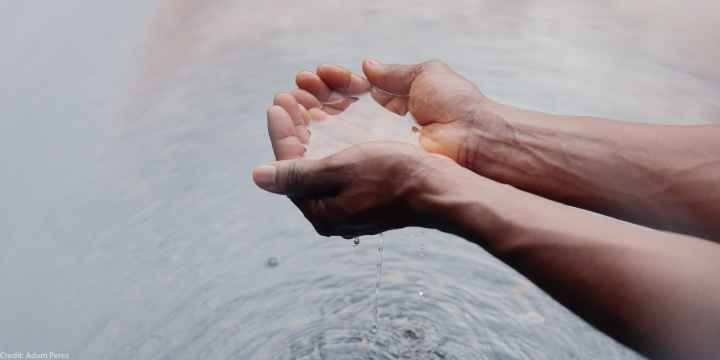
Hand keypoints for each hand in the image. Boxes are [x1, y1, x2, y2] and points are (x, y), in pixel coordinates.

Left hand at [252, 99, 459, 237]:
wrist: (440, 190)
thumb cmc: (394, 177)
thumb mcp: (341, 169)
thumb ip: (297, 173)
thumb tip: (258, 177)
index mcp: (321, 211)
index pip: (288, 168)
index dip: (281, 133)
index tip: (277, 104)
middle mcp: (332, 213)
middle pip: (302, 166)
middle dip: (294, 129)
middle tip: (288, 99)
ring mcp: (350, 206)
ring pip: (320, 164)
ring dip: (311, 133)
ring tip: (307, 105)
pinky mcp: (366, 197)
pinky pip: (338, 166)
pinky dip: (331, 143)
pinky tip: (332, 123)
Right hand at [294, 60, 515, 174]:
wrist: (473, 139)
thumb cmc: (456, 106)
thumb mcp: (426, 76)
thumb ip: (394, 73)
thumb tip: (366, 66)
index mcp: (394, 103)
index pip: (354, 91)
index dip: (332, 82)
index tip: (313, 74)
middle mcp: (383, 126)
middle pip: (339, 111)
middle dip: (314, 98)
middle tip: (294, 90)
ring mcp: (379, 147)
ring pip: (336, 131)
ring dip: (311, 117)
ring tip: (290, 104)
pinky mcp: (377, 164)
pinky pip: (342, 152)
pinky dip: (321, 141)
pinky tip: (304, 127)